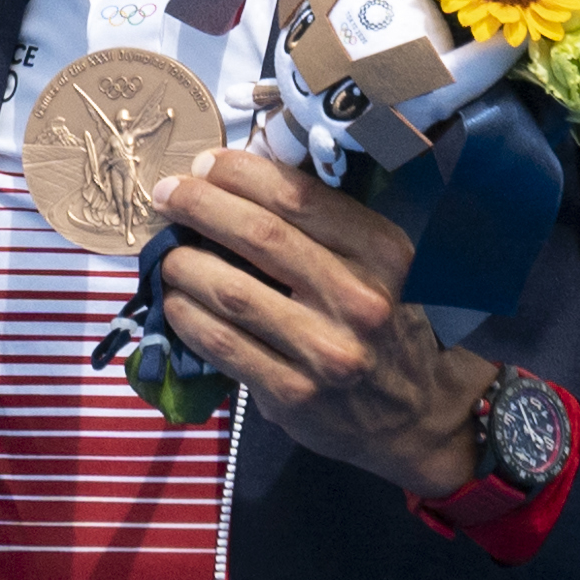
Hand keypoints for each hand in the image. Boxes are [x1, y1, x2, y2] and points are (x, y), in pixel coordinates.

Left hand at [140, 148, 498, 494]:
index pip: (300, 198)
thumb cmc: (383, 325)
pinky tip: (175, 301)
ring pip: (232, 291)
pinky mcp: (294, 394)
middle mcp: (360, 299)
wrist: (412, 415)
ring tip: (166, 253)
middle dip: (200, 205)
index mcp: (384, 254)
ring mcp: (327, 351)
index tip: (206, 164)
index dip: (241, 174)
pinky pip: (222, 344)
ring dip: (184, 264)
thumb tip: (235, 182)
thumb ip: (323, 229)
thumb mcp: (377, 268)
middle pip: (261, 235)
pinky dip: (187, 316)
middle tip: (167, 193)